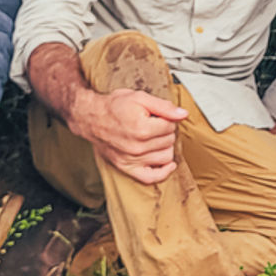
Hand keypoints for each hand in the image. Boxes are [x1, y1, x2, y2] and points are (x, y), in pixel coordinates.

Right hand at [70, 87, 187, 184]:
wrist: (91, 118)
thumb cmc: (114, 107)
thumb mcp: (140, 97)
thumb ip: (164, 107)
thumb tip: (183, 114)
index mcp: (142, 128)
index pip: (171, 127)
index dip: (167, 118)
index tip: (158, 116)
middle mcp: (137, 147)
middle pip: (169, 141)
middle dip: (166, 131)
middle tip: (154, 124)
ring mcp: (131, 160)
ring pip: (165, 157)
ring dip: (165, 147)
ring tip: (155, 138)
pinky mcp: (126, 168)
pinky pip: (151, 178)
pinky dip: (163, 172)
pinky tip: (168, 164)